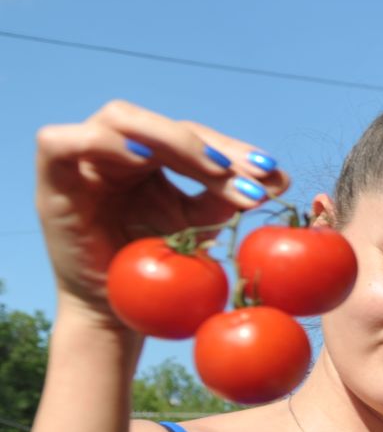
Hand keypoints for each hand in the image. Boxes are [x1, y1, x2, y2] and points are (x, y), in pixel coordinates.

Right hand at [35, 101, 289, 327]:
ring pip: (121, 119)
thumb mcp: (201, 229)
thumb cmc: (158, 272)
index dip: (233, 150)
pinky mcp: (53, 177)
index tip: (271, 173)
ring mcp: (82, 158)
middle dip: (209, 147)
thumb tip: (280, 176)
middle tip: (247, 176)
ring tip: (212, 169)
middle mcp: (118, 150)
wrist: (119, 313)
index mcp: (154, 157)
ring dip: (171, 140)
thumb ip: (231, 197)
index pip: (195, 138)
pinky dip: (105, 143)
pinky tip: (145, 161)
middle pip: (164, 126)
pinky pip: (63, 141)